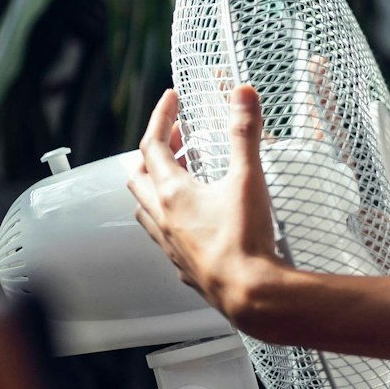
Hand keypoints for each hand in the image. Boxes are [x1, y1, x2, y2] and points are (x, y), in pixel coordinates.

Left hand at [127, 85, 286, 325]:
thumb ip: (244, 134)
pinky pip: (163, 236)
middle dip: (154, 152)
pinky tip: (190, 222)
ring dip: (155, 186)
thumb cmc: (244, 240)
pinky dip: (168, 219)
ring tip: (179, 177)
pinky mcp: (182, 264)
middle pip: (140, 176)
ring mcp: (169, 243)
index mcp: (173, 192)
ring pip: (145, 208)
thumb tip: (242, 94)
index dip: (161, 118)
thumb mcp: (247, 178)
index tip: (172, 100)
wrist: (250, 293)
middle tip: (177, 139)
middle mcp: (163, 217)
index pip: (153, 145)